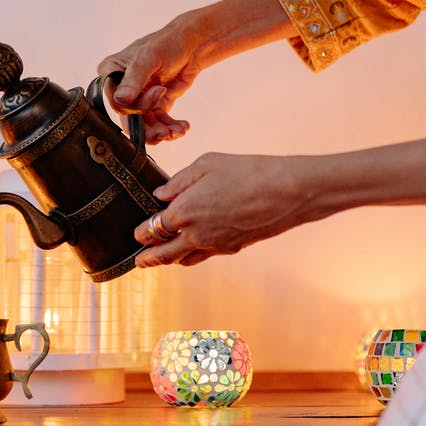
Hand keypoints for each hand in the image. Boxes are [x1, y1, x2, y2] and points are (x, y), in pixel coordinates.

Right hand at [97, 26, 195, 144]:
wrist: (191, 46)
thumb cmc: (166, 44)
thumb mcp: (148, 58)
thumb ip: (134, 79)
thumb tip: (121, 100)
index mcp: (111, 72)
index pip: (115, 100)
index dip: (134, 106)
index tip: (159, 93)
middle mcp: (121, 88)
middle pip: (128, 117)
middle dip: (148, 128)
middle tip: (165, 132)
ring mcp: (138, 98)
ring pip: (144, 126)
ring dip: (161, 132)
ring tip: (178, 131)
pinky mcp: (154, 106)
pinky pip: (158, 124)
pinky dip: (170, 128)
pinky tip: (182, 127)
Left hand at [130, 135, 425, 267]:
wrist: (289, 192)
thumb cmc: (249, 171)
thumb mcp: (207, 164)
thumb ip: (179, 181)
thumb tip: (161, 194)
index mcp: (184, 213)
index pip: (152, 228)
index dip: (141, 231)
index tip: (136, 231)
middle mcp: (196, 236)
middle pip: (163, 253)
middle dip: (147, 257)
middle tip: (137, 260)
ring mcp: (215, 246)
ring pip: (184, 259)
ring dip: (169, 260)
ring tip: (158, 261)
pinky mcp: (232, 248)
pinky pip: (204, 256)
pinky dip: (192, 257)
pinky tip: (190, 252)